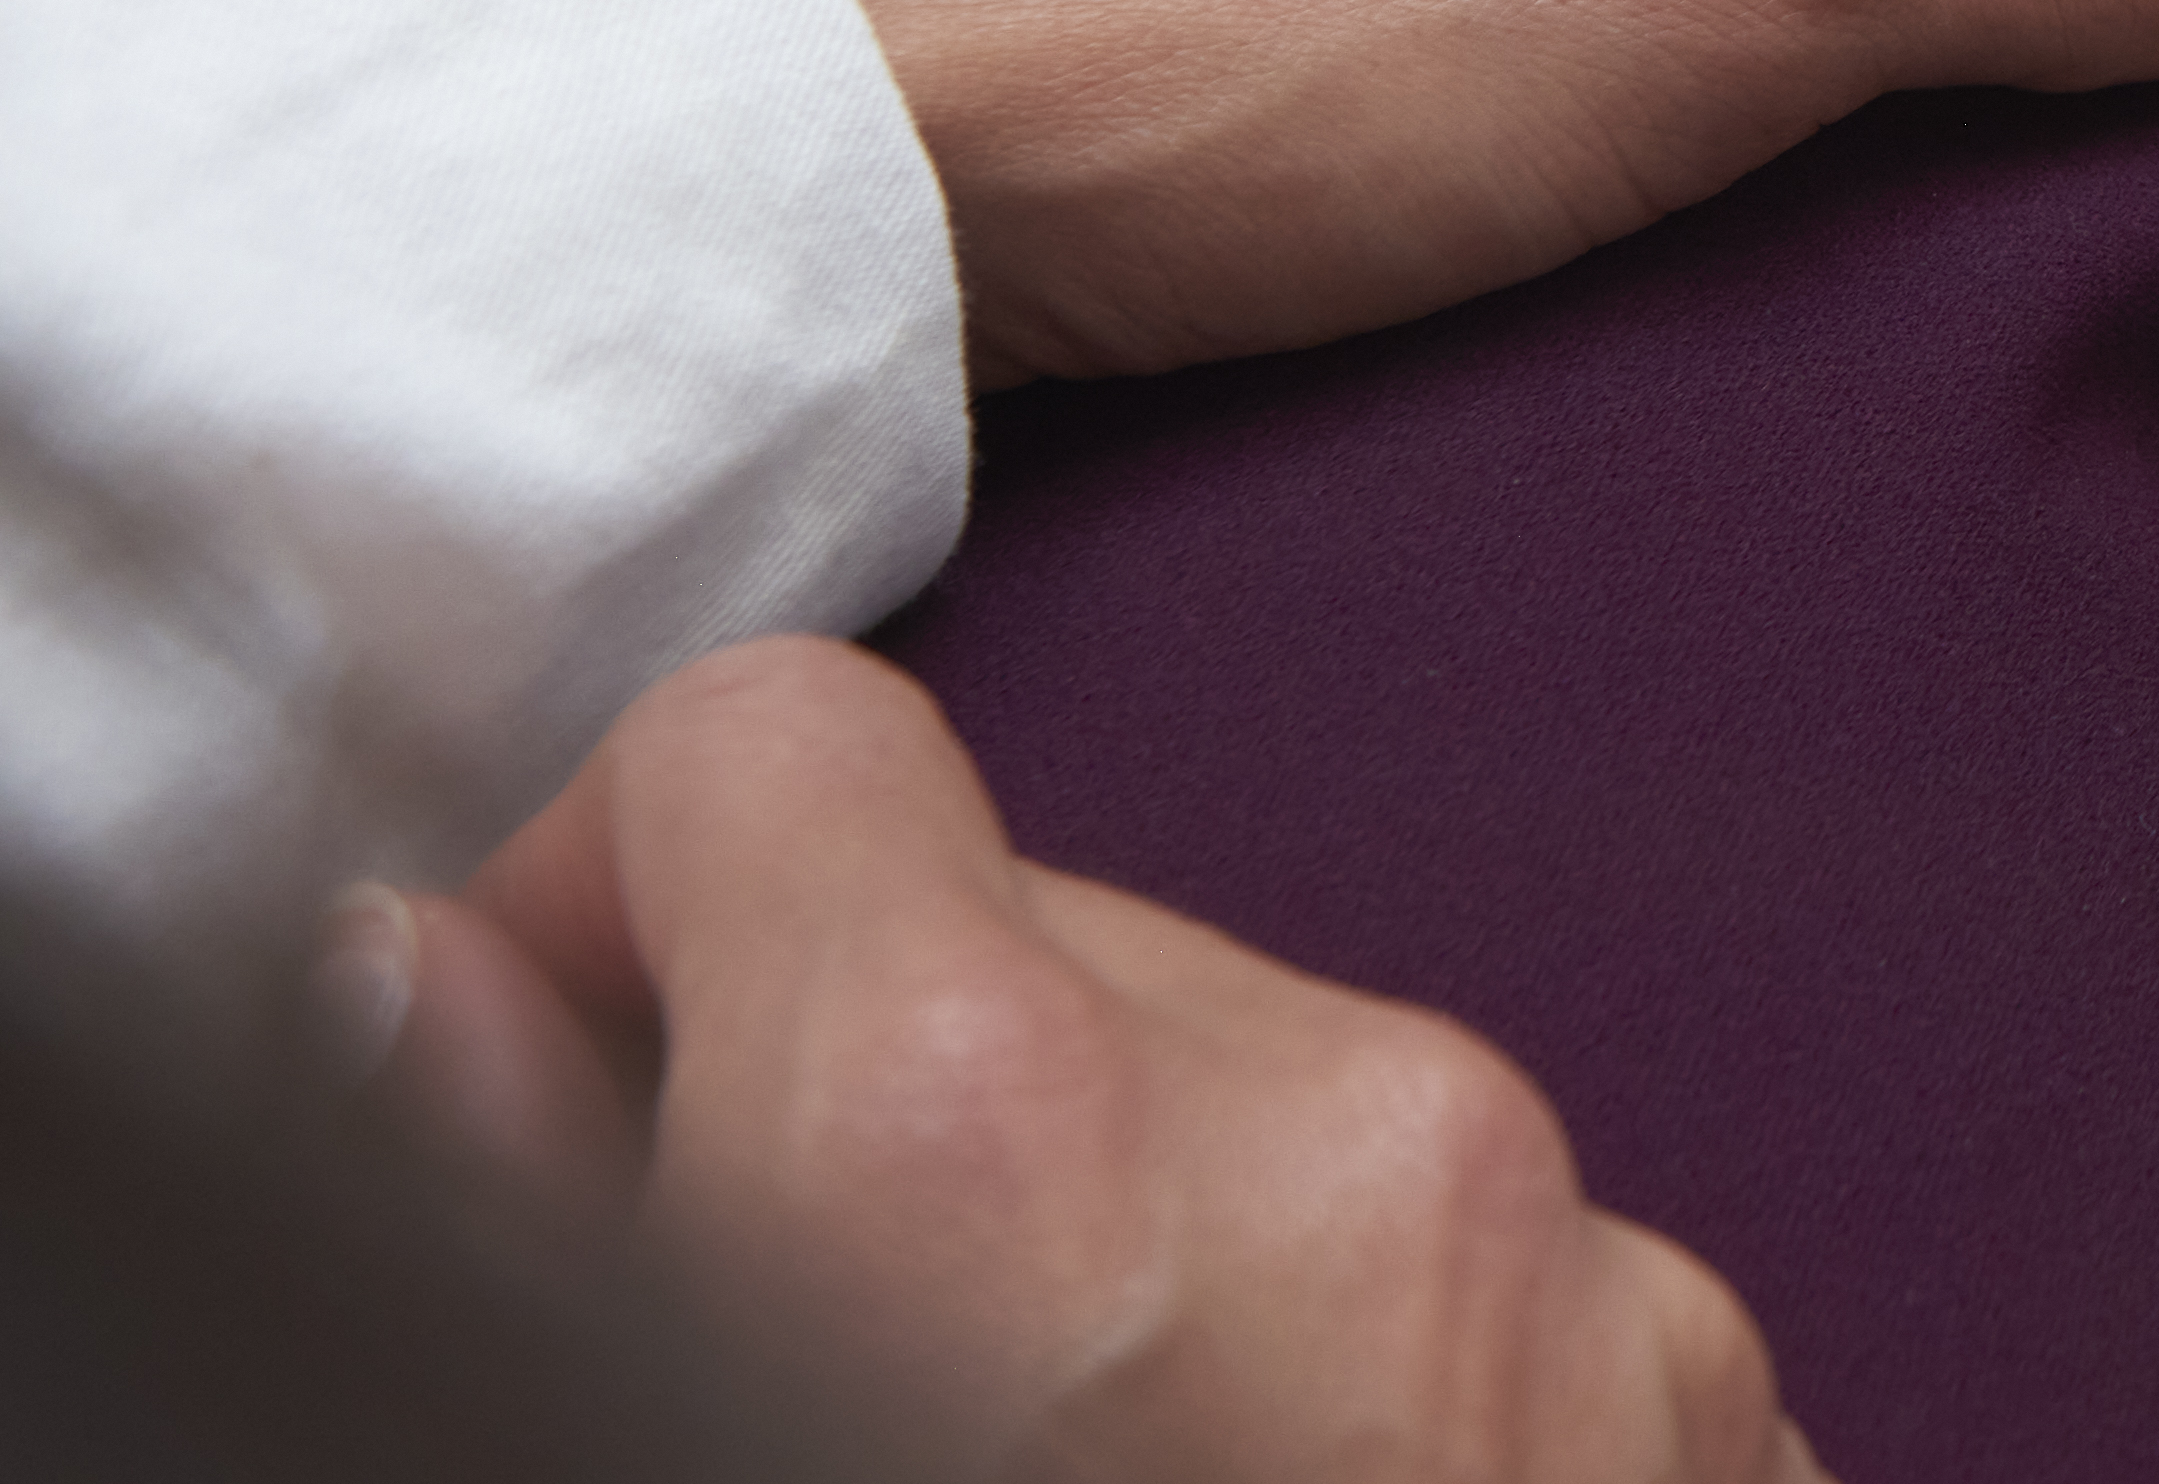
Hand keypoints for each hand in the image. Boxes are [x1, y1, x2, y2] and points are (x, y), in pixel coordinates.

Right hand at [336, 639, 1810, 1479]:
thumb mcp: (639, 1407)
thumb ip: (530, 1182)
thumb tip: (421, 979)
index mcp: (997, 1146)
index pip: (778, 745)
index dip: (630, 904)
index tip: (571, 1087)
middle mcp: (1343, 1139)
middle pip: (1050, 948)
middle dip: (918, 1120)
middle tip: (836, 1357)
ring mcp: (1587, 1286)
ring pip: (1292, 1125)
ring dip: (1163, 1264)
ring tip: (1085, 1457)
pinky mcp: (1738, 1412)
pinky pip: (1503, 1291)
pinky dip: (1379, 1390)